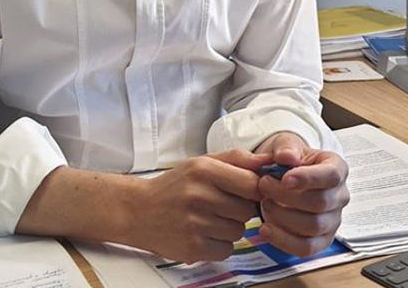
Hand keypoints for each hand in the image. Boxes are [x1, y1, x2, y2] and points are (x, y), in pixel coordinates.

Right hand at [130, 150, 265, 263]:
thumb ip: (236, 159)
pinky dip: (219, 244)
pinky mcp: (193, 247)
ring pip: (239, 231)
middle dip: (240, 209)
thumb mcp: (201, 162)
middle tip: (220, 204)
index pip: (252, 183)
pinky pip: (227, 249)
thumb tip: (268, 161)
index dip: (255, 189)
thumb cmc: (175, 186)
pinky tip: (203, 232)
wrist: (139, 210)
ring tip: (208, 218)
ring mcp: (195, 223)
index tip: (246, 191)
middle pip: (247, 210)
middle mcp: (199, 195)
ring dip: (229, 227)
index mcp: (204, 169)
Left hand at [254, 132, 349, 256]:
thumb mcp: (286, 144)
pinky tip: (266, 228)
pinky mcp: (321, 240)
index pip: (331, 176)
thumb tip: (286, 156)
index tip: (285, 179)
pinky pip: (307, 248)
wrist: (283, 176)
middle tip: (263, 185)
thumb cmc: (289, 161)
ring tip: (264, 203)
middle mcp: (339, 196)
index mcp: (336, 168)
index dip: (308, 178)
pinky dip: (284, 240)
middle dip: (286, 196)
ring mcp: (332, 220)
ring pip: (314, 227)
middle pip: (320, 203)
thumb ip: (286, 146)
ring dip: (283, 216)